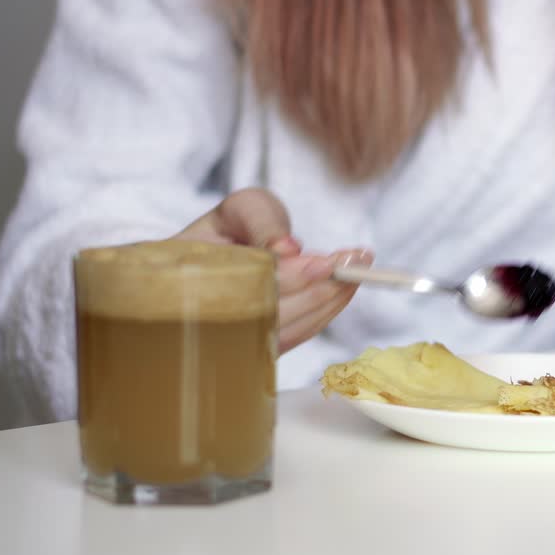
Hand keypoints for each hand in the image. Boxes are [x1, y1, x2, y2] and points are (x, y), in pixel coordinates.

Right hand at [174, 188, 372, 352]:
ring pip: (293, 328)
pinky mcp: (265, 345)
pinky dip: (327, 310)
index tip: (325, 262)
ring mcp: (241, 339)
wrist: (216, 256)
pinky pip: (299, 334)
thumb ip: (261, 220)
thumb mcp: (241, 208)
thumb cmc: (229, 228)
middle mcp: (214, 319)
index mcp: (195, 281)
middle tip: (358, 261)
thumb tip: (288, 249)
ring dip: (332, 299)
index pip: (249, 286)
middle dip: (322, 287)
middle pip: (276, 314)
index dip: (291, 277)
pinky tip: (347, 286)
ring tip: (360, 266)